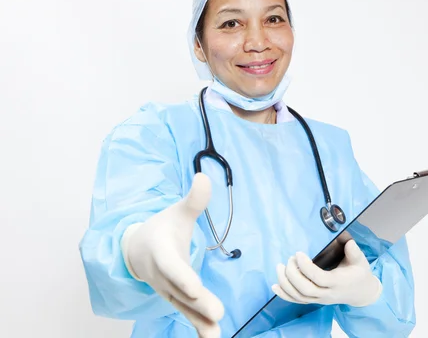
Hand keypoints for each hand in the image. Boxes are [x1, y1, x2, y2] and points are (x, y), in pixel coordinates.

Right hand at [121, 173, 223, 337]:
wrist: (138, 249)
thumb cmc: (162, 228)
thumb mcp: (178, 212)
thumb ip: (194, 200)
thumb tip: (205, 176)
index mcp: (161, 251)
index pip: (171, 265)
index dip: (182, 276)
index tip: (194, 288)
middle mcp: (162, 275)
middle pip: (180, 291)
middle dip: (198, 303)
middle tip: (218, 313)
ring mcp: (167, 290)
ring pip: (183, 307)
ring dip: (199, 321)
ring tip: (216, 334)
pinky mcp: (175, 299)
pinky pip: (187, 313)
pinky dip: (199, 326)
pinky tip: (213, 337)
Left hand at [272, 234, 381, 307]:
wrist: (361, 293)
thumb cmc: (359, 273)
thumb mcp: (360, 261)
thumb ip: (354, 251)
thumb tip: (348, 242)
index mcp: (338, 282)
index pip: (319, 278)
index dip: (306, 267)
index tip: (299, 253)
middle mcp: (327, 294)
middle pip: (305, 289)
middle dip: (292, 274)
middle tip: (289, 259)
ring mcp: (320, 300)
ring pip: (299, 297)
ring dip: (285, 283)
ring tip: (279, 267)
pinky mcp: (315, 301)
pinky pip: (297, 301)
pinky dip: (284, 295)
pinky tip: (275, 286)